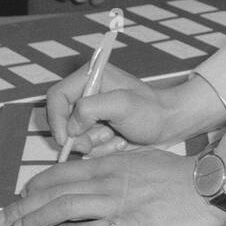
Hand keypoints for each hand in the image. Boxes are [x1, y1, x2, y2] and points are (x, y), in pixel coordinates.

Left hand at [0, 147, 225, 225]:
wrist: (205, 184)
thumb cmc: (175, 173)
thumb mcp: (139, 160)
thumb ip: (113, 169)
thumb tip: (90, 180)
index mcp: (108, 163)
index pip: (61, 172)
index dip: (36, 185)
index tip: (20, 195)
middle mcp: (106, 181)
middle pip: (54, 191)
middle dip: (23, 205)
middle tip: (2, 218)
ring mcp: (116, 203)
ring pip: (64, 209)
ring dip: (36, 219)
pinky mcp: (129, 225)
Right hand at [47, 63, 216, 157]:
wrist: (168, 125)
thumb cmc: (150, 110)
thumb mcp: (123, 104)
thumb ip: (92, 108)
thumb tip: (71, 126)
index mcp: (90, 77)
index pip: (56, 96)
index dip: (56, 119)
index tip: (66, 139)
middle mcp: (87, 94)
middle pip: (63, 121)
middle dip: (82, 135)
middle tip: (105, 137)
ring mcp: (91, 114)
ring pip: (75, 138)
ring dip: (95, 143)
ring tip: (118, 135)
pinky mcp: (96, 130)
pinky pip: (86, 147)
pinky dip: (101, 149)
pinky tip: (119, 140)